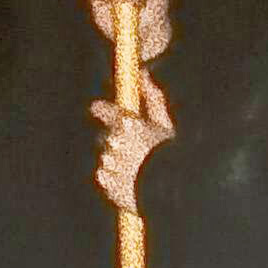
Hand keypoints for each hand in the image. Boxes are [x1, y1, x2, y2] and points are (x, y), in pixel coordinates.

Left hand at [89, 81, 172, 215]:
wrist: (169, 191)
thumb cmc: (172, 157)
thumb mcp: (166, 126)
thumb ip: (154, 101)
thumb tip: (144, 75)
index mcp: (130, 124)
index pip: (108, 111)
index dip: (102, 110)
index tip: (96, 108)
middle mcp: (116, 141)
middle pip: (110, 137)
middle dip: (118, 141)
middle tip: (134, 151)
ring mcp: (110, 162)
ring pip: (108, 157)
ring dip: (117, 161)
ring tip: (138, 171)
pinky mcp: (106, 181)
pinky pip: (105, 175)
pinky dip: (113, 178)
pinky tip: (130, 182)